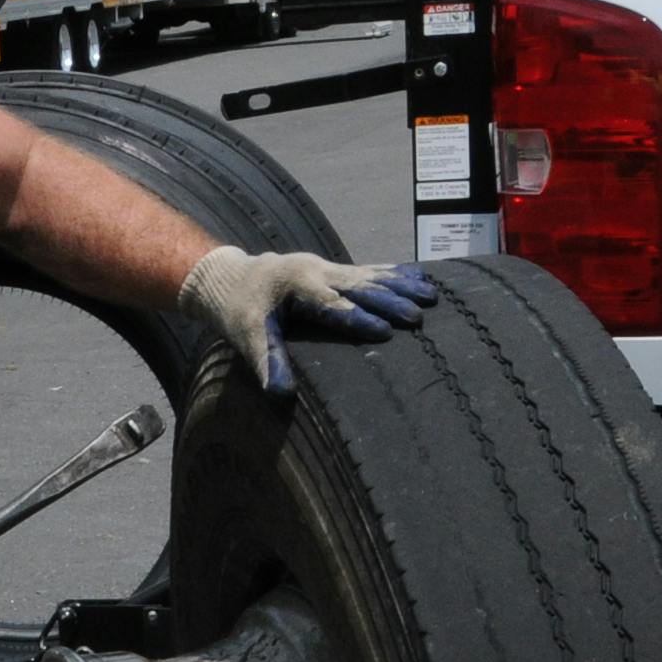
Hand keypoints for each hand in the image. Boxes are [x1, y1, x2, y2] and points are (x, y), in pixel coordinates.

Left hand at [178, 247, 439, 393]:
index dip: (358, 318)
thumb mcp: (245, 335)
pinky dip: (395, 276)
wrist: (229, 278)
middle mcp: (316, 271)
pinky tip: (420, 278)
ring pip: (371, 276)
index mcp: (296, 284)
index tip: (385, 332)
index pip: (331, 305)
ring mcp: (327, 267)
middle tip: (418, 317)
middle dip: (390, 301)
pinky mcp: (333, 270)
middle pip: (359, 287)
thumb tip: (279, 394)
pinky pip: (369, 271)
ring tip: (432, 297)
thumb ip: (266, 361)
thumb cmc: (237, 309)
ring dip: (402, 286)